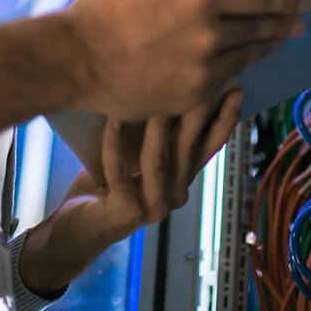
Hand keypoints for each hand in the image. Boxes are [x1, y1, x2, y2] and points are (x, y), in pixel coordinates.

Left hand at [17, 88, 243, 295]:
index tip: (234, 89)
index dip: (224, 120)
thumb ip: (152, 134)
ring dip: (156, 126)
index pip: (209, 148)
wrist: (75, 229)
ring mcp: (153, 208)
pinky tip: (112, 120)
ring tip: (153, 95)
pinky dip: (114, 145)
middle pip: (188, 150)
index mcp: (181, 180)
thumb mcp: (133, 155)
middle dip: (195, 113)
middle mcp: (174, 196)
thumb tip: (160, 86)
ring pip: (159, 161)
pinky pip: (120, 173)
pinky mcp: (126, 214)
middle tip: (199, 82)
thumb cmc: (102, 185)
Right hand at [63, 0, 307, 119]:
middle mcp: (209, 37)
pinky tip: (244, 62)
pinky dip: (238, 68)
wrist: (73, 60)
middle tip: (300, 20)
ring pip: (248, 57)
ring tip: (277, 39)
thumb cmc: (105, 9)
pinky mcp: (190, 98)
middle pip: (262, 28)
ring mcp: (201, 71)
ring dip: (267, 46)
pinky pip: (225, 80)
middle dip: (285, 22)